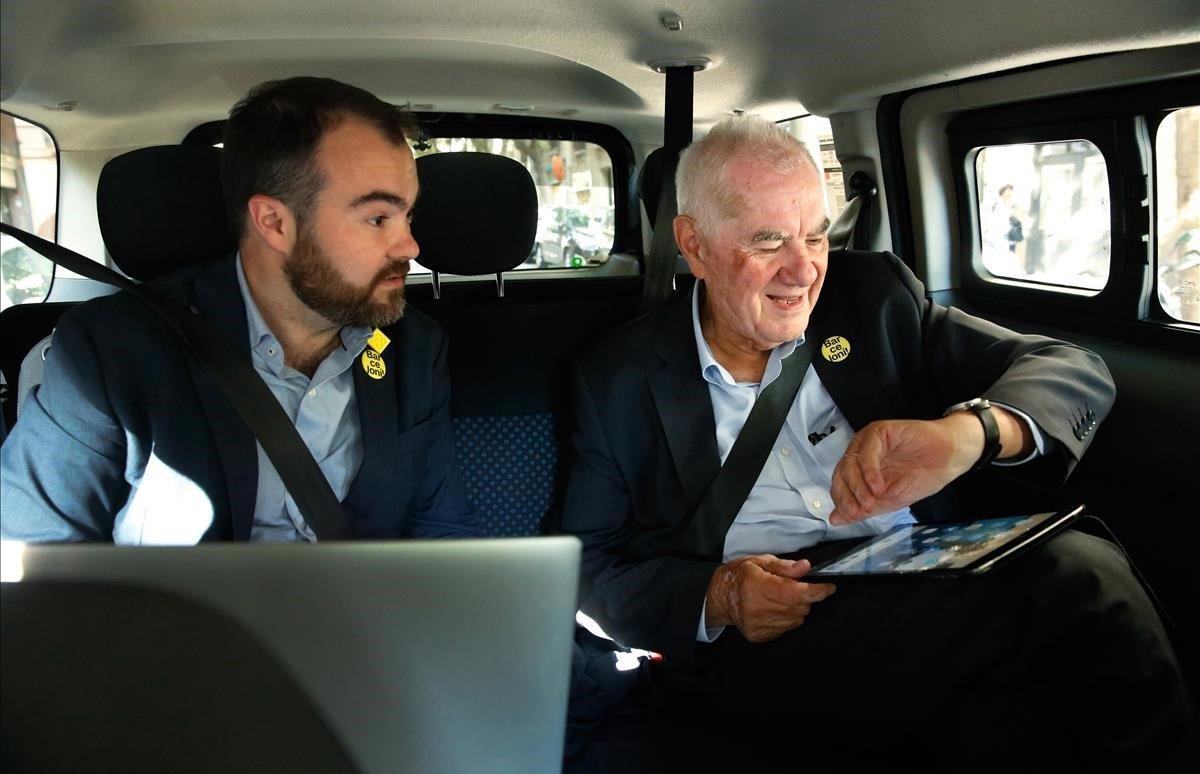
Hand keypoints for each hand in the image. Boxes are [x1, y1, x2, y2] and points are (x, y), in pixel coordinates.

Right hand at [704, 555, 836, 642]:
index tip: (829, 587)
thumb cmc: (741, 575)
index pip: (796, 592)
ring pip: (796, 620)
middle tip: (795, 588)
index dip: (817, 591)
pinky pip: (787, 629)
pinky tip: (775, 610)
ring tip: (782, 598)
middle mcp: (757, 608)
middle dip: (805, 597)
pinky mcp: (759, 636)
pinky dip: (787, 619)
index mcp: (758, 585)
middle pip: (800, 607)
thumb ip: (784, 566)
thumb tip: (806, 567)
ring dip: (796, 609)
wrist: (720, 597)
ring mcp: (758, 625)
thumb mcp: (760, 561)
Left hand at [828, 414, 982, 525]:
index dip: (842, 500)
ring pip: (851, 463)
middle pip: (841, 473)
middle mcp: (859, 452)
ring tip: (871, 503)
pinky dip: (870, 473)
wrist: (949, 459)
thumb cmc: (921, 477)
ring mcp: (868, 440)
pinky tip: (879, 487)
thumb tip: (835, 520)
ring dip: (858, 486)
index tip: (851, 516)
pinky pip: (867, 452)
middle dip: (848, 495)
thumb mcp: (889, 501)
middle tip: (860, 511)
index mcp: (859, 468)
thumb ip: (862, 509)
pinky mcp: (880, 431)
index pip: (839, 484)